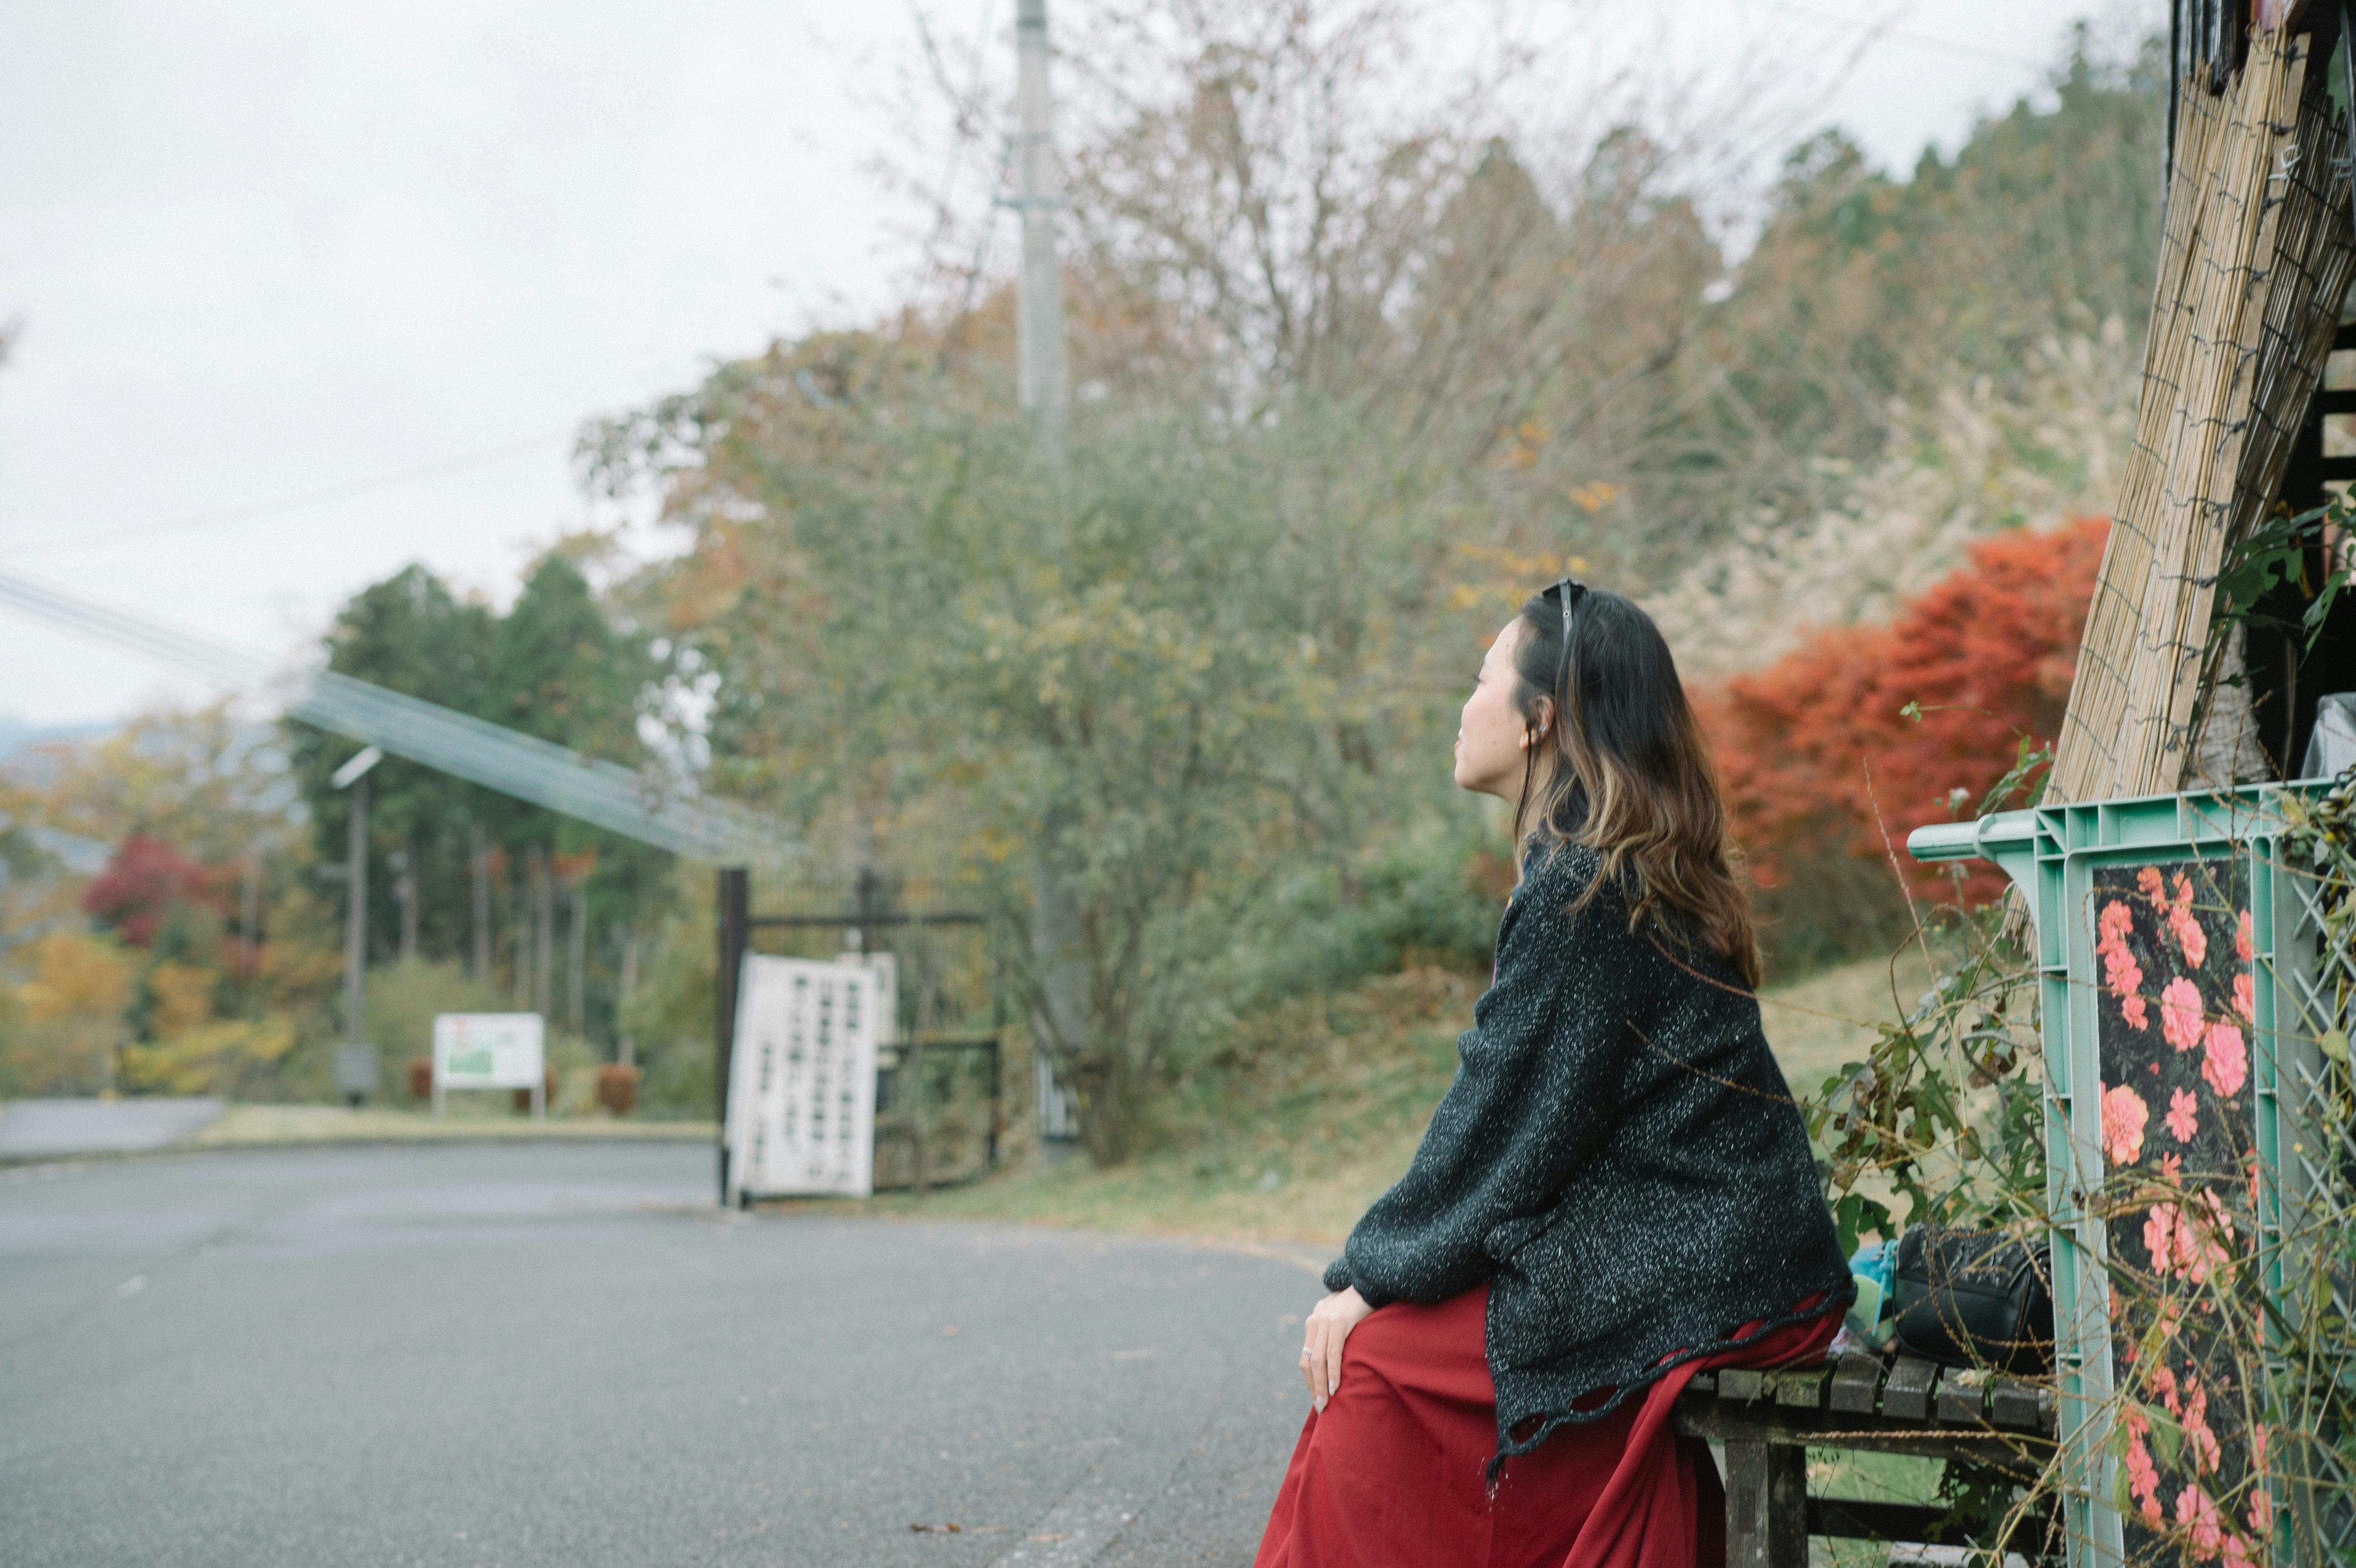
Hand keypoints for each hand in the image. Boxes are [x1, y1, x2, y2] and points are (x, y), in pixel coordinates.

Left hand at [1299, 1287, 1373, 1411]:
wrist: (1370, 1282)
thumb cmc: (1358, 1304)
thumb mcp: (1338, 1317)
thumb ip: (1331, 1333)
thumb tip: (1330, 1358)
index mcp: (1313, 1322)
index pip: (1305, 1357)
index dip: (1309, 1380)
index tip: (1316, 1397)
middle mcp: (1315, 1321)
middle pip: (1308, 1361)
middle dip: (1312, 1386)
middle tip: (1320, 1407)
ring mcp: (1326, 1321)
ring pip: (1318, 1360)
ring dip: (1321, 1384)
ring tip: (1326, 1402)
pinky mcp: (1340, 1322)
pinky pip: (1333, 1352)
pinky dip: (1333, 1371)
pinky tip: (1335, 1386)